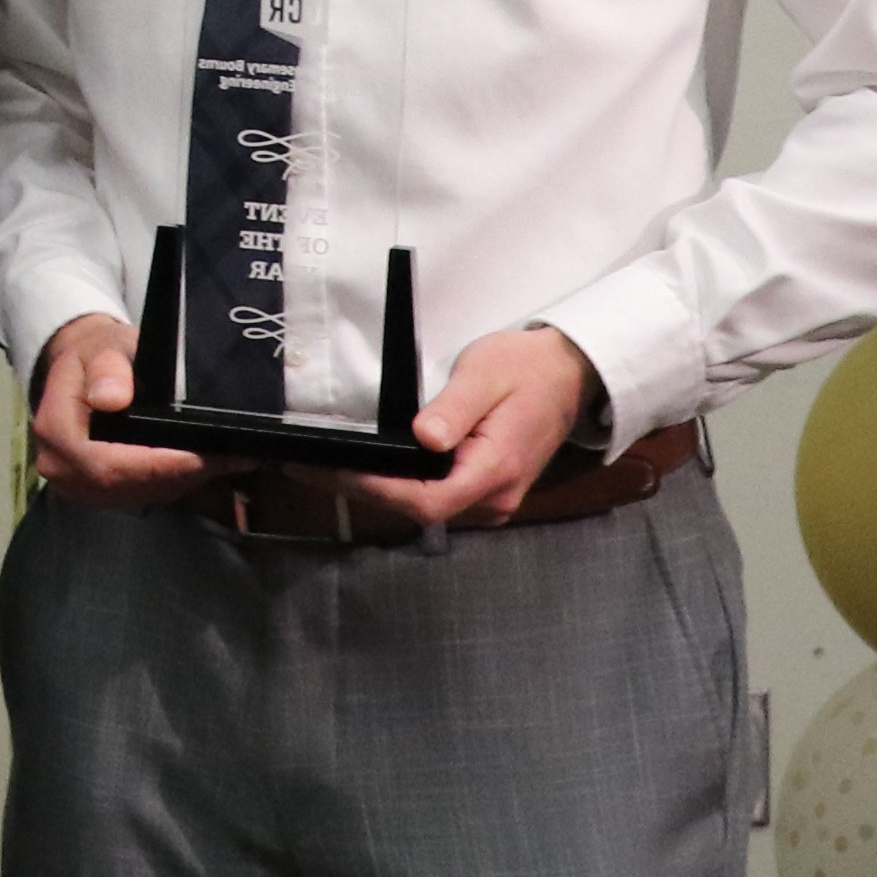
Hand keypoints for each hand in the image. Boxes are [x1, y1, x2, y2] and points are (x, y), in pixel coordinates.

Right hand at [26, 311, 218, 510]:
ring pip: (138, 494)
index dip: (161, 465)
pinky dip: (172, 482)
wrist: (81, 371)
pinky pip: (138, 495)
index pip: (110, 463)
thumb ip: (108, 370)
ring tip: (225, 460)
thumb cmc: (97, 354)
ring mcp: (75, 485)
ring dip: (183, 480)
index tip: (207, 456)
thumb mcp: (104, 347)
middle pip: (128, 485)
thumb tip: (111, 400)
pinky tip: (200, 465)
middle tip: (233, 457)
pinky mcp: (94, 493)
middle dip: (182, 474)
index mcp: (55, 430)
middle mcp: (59, 467)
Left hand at [323, 324, 593, 531]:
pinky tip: (367, 466)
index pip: (425, 500)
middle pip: (417, 508)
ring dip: (374, 489)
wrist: (569, 373)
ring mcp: (491, 496)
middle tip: (306, 467)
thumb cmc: (527, 368)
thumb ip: (454, 409)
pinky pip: (435, 494)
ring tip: (324, 466)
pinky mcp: (484, 487)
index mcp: (495, 470)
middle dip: (361, 489)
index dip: (373, 490)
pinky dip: (397, 484)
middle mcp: (494, 496)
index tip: (328, 471)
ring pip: (424, 505)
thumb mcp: (486, 374)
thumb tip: (424, 438)